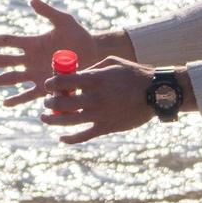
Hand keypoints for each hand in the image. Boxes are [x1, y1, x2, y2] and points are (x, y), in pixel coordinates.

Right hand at [0, 0, 111, 107]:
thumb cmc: (79, 35)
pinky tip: (5, 103)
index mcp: (32, 43)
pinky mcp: (46, 85)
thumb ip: (48, 11)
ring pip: (11, 78)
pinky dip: (17, 99)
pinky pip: (29, 94)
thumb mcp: (64, 21)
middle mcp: (30, 59)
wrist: (94, 53)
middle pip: (4, 61)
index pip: (7, 41)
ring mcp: (36, 73)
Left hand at [41, 58, 157, 144]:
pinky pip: (84, 136)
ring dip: (52, 120)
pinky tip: (62, 138)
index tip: (48, 86)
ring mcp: (99, 114)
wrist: (156, 92)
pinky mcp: (106, 127)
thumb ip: (92, 69)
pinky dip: (70, 139)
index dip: (50, 84)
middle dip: (49, 103)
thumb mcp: (111, 62)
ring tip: (45, 118)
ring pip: (68, 121)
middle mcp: (93, 97)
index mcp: (94, 79)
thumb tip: (75, 75)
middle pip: (61, 103)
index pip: (62, 82)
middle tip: (47, 102)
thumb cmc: (134, 74)